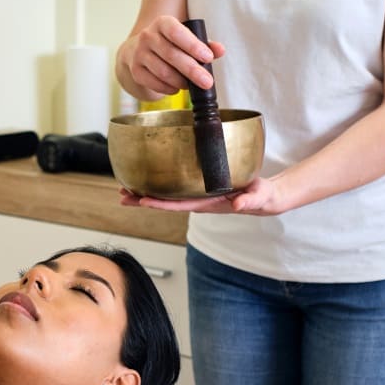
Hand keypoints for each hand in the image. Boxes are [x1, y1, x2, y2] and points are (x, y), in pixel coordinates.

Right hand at [118, 15, 225, 100]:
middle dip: (192, 70)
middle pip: (172, 55)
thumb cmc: (168, 44)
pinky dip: (168, 88)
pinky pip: (154, 83)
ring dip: (180, 81)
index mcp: (162, 23)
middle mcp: (148, 36)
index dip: (193, 45)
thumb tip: (220, 50)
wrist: (136, 51)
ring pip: (163, 71)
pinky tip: (176, 88)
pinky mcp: (136, 70)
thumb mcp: (185, 39)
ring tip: (190, 85)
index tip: (208, 58)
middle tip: (207, 82)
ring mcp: (139, 54)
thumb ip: (204, 44)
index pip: (177, 32)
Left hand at [119, 176, 288, 215]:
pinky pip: (174, 188)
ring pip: (166, 197)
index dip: (160, 203)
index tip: (142, 200)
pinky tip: (145, 179)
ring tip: (125, 190)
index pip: (179, 205)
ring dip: (145, 193)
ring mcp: (196, 196)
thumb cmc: (261, 196)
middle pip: (165, 203)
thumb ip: (249, 201)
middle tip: (122, 196)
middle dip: (142, 200)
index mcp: (208, 204)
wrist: (263, 197)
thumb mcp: (258, 197)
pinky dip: (157, 184)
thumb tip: (238, 206)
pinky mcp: (198, 188)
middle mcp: (198, 201)